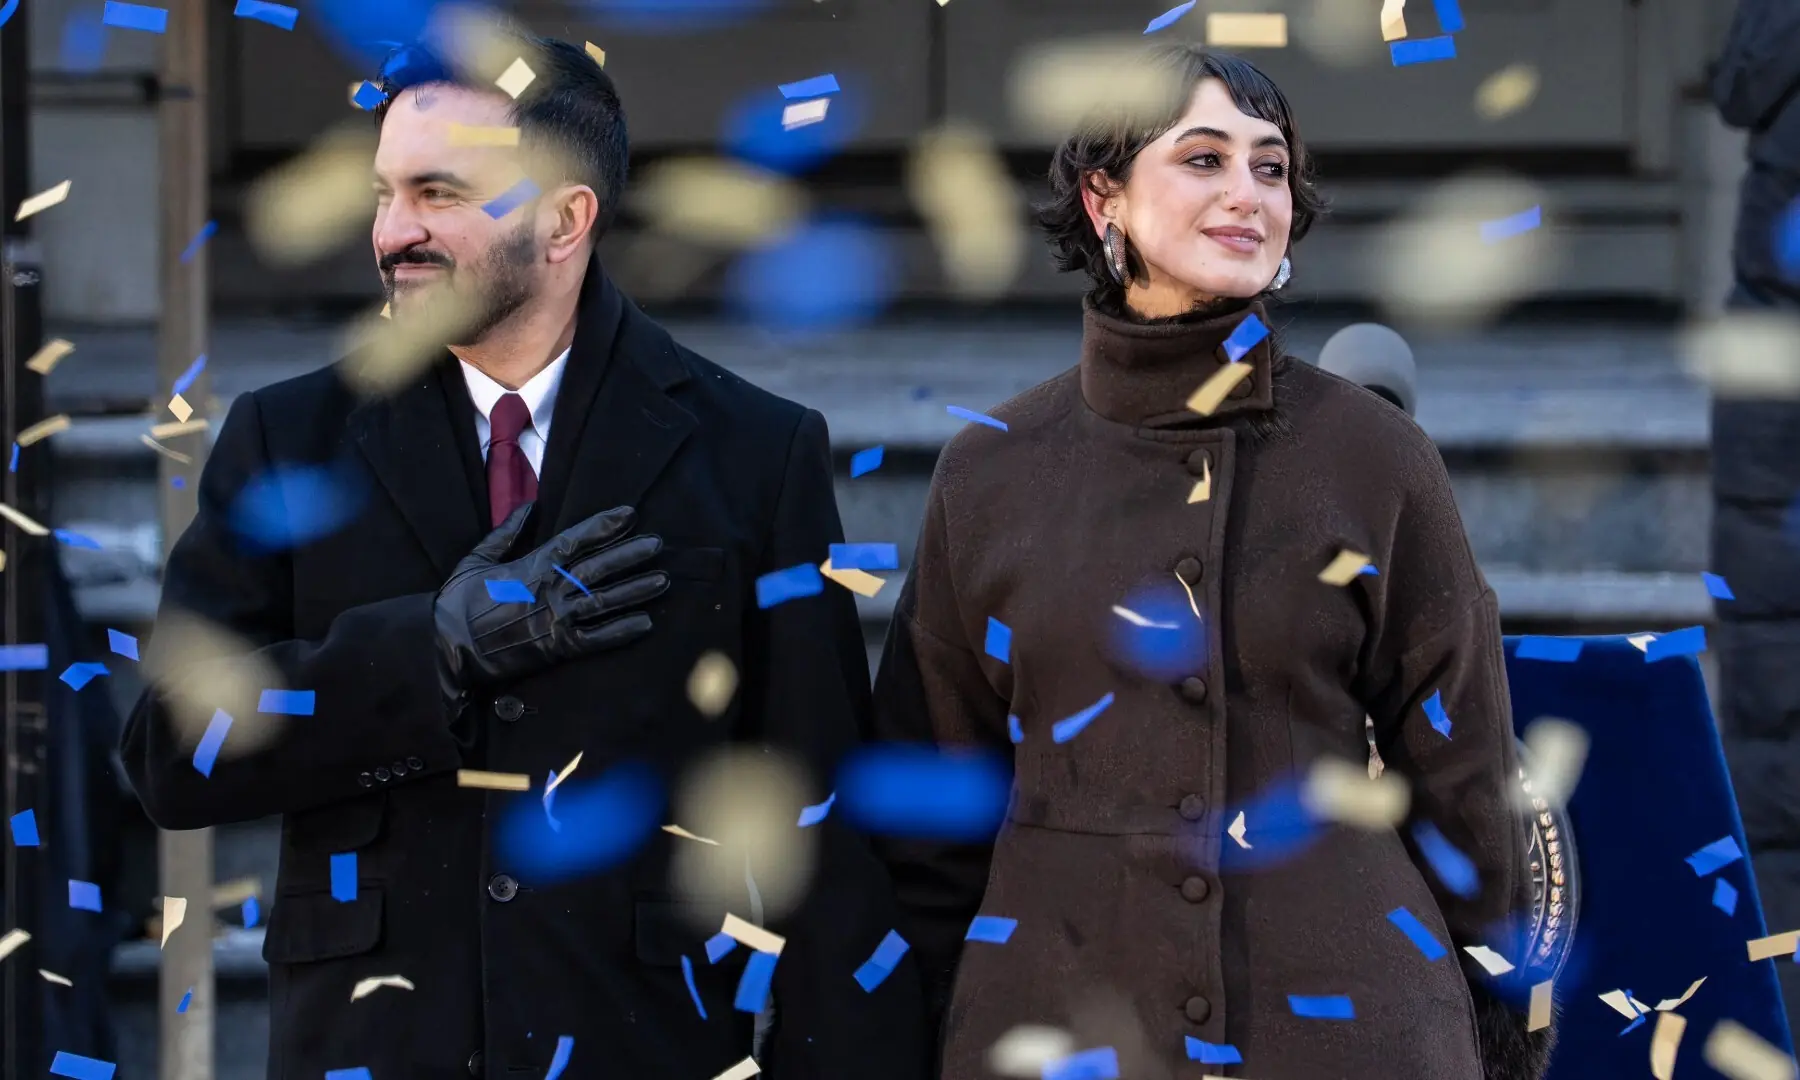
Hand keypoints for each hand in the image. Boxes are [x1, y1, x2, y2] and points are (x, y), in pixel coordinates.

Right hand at [432, 503, 668, 702]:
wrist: (448, 647)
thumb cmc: (459, 602)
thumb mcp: (478, 559)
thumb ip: (507, 533)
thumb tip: (530, 506)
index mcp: (533, 565)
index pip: (577, 539)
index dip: (605, 526)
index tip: (630, 514)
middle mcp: (551, 589)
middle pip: (599, 568)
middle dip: (630, 554)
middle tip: (658, 544)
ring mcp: (556, 618)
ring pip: (605, 601)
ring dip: (636, 590)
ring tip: (663, 580)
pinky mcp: (557, 647)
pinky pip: (597, 639)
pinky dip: (621, 632)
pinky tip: (646, 624)